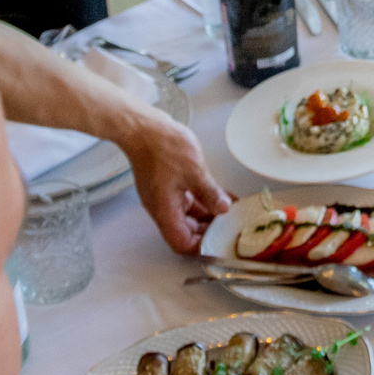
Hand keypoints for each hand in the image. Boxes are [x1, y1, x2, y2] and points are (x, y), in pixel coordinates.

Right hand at [116, 113, 233, 253]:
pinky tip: (222, 195)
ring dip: (208, 215)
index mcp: (165, 211)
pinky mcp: (167, 184)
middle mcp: (162, 208)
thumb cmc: (164, 147)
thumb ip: (210, 193)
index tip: (221, 240)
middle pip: (185, 232)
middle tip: (231, 226)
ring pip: (187, 215)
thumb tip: (224, 209)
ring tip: (231, 212)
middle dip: (208, 231)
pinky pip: (187, 200)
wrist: (143, 127)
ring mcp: (164, 196)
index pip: (181, 243)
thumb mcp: (194, 171)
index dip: (201, 246)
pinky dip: (203, 200)